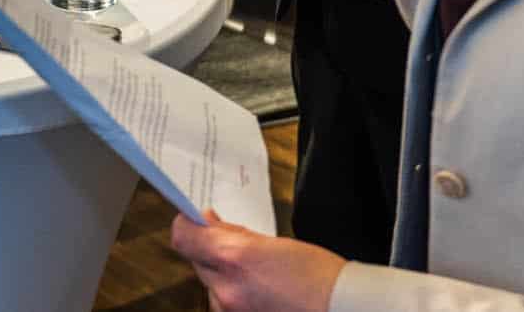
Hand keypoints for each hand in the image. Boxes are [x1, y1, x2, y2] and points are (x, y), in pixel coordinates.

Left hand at [171, 209, 344, 311]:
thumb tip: (209, 223)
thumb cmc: (318, 276)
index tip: (196, 219)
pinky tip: (257, 289)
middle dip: (210, 250)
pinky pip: (222, 303)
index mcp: (235, 258)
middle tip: (236, 245)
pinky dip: (232, 294)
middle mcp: (226, 288)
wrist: (340, 309)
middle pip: (196, 260)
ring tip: (255, 273)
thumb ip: (234, 234)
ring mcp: (231, 311)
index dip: (187, 224)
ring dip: (221, 274)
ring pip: (209, 284)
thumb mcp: (274, 243)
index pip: (183, 237)